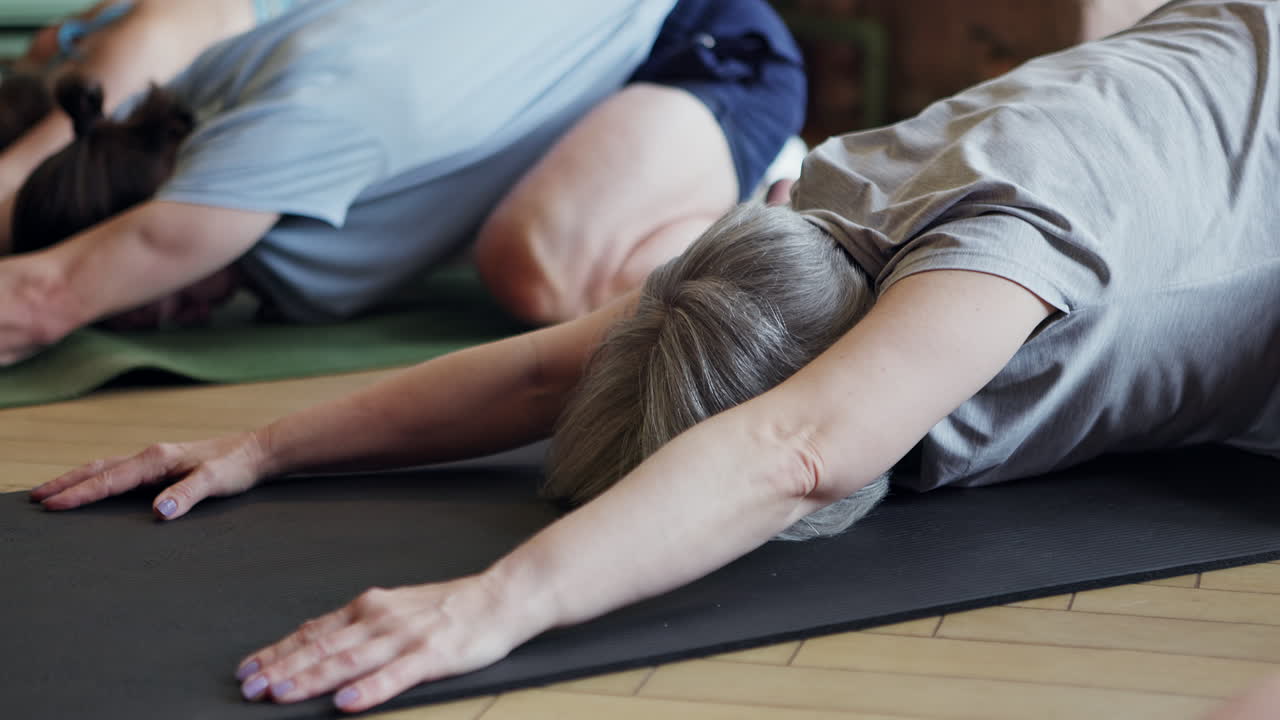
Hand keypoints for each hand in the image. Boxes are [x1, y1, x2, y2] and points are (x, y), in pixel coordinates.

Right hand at [30, 432, 269, 518]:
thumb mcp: (217, 482)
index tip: (51, 506)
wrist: (258, 451)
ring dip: (78, 479)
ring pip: (107, 467)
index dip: (80, 494)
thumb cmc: (238, 466)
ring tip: (52, 492)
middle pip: (98, 469)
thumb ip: (188, 495)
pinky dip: (98, 478)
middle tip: (35, 498)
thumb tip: (159, 512)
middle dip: (66, 483)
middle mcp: (151, 456)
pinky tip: (95, 487)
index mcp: (157, 459)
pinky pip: (120, 471)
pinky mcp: (162, 465)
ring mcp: (156, 460)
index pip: (110, 479)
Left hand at [235, 575, 532, 712]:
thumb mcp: (394, 607)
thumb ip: (354, 624)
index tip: (247, 668)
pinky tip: (347, 702)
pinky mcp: (433, 655)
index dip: (278, 651)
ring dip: (312, 678)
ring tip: (282, 694)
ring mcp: (405, 637)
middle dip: (282, 668)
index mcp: (369, 608)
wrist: (500, 597)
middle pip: (322, 647)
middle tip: (249, 687)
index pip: (313, 632)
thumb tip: (309, 636)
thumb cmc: (448, 607)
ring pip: (349, 661)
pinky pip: (396, 676)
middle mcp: (381, 619)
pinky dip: (369, 689)